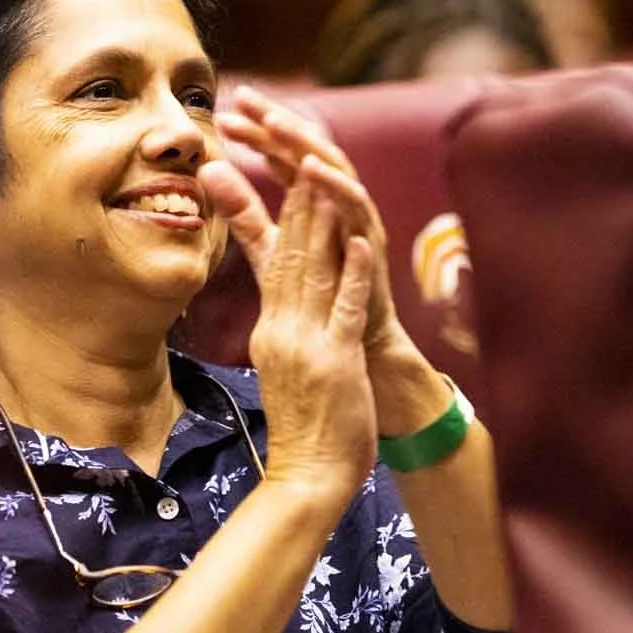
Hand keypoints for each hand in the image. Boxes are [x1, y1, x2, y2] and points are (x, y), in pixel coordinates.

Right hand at [202, 154, 376, 492]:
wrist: (307, 475)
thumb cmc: (304, 427)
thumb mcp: (285, 369)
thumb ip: (284, 330)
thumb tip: (281, 302)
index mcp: (271, 331)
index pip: (275, 264)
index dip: (287, 219)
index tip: (295, 180)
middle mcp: (281, 330)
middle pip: (289, 257)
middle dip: (300, 205)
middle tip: (303, 157)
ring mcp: (307, 345)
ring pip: (313, 273)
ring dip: (322, 225)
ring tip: (327, 182)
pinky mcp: (335, 362)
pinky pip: (345, 310)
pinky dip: (355, 274)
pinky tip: (361, 242)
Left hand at [214, 85, 401, 353]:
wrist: (351, 335)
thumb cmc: (315, 288)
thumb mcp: (269, 246)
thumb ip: (242, 211)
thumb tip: (206, 170)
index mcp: (310, 194)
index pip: (281, 152)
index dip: (256, 131)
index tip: (224, 112)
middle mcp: (335, 195)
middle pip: (305, 146)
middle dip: (276, 121)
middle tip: (245, 99)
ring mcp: (355, 213)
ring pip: (333, 165)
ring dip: (303, 142)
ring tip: (275, 124)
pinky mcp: (370, 237)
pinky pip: (356, 202)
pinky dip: (335, 183)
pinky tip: (309, 168)